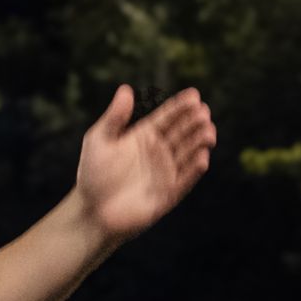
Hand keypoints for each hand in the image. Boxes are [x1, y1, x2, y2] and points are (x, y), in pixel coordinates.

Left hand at [73, 84, 215, 242]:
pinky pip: (185, 180)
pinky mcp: (168, 194)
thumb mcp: (99, 140)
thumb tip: (125, 89)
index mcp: (144, 136)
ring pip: (188, 153)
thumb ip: (114, 117)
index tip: (194, 95)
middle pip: (182, 132)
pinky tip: (202, 157)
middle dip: (194, 122)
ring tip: (208, 131)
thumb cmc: (93, 175)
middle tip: (204, 112)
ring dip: (199, 142)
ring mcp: (165, 172)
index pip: (168, 117)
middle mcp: (159, 152)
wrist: (92, 211)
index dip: (181, 106)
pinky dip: (194, 170)